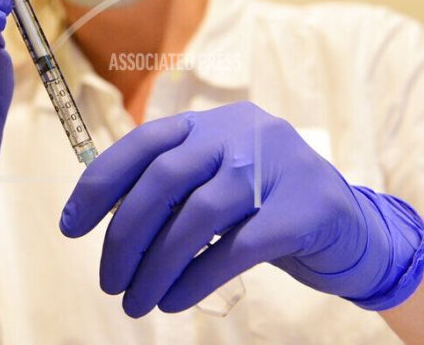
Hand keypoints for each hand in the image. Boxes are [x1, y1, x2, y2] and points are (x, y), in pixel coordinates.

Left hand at [59, 101, 423, 315]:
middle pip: (164, 179)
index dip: (99, 185)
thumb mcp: (216, 183)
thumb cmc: (266, 208)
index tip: (70, 228)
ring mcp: (277, 165)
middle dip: (125, 235)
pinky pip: (238, 247)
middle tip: (108, 280)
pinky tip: (174, 299)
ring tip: (135, 302)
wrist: (353, 230)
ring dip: (156, 265)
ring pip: (198, 216)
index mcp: (210, 123)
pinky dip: (197, 277)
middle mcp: (240, 132)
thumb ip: (172, 189)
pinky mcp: (306, 208)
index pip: (142, 144)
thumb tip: (107, 221)